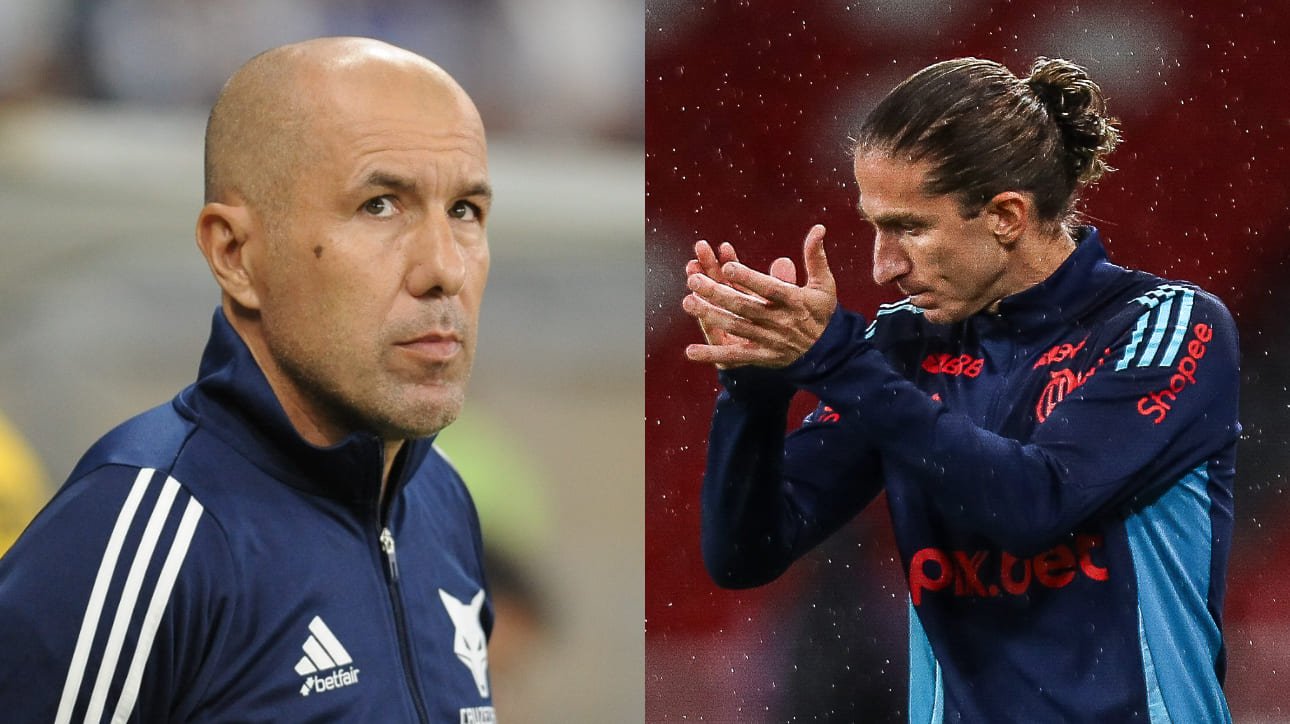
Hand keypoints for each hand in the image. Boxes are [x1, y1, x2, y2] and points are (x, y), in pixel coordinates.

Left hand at [682, 224, 836, 368]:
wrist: (827, 353)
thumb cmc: (821, 312)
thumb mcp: (824, 284)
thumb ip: (815, 256)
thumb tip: (818, 228)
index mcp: (794, 301)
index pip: (770, 288)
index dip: (749, 279)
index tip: (727, 267)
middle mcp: (779, 321)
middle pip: (744, 306)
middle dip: (717, 293)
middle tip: (694, 280)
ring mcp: (768, 339)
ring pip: (736, 326)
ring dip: (710, 315)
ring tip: (688, 303)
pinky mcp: (760, 356)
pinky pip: (734, 356)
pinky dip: (712, 354)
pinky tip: (690, 352)